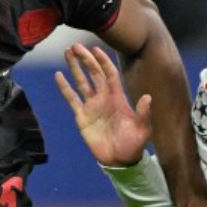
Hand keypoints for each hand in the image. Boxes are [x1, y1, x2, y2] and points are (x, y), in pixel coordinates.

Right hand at [53, 43, 151, 166]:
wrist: (120, 160)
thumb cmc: (134, 144)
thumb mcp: (142, 129)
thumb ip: (143, 113)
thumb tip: (147, 97)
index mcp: (117, 98)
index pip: (109, 74)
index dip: (103, 61)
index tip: (95, 49)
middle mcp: (103, 98)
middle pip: (93, 73)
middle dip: (85, 59)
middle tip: (76, 46)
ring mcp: (91, 106)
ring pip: (81, 82)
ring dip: (75, 67)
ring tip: (68, 53)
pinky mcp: (82, 117)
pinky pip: (72, 99)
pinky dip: (65, 88)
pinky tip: (58, 76)